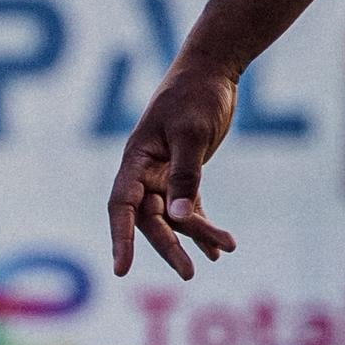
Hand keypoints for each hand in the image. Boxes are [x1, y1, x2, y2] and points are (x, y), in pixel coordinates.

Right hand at [105, 58, 243, 278]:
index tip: (121, 269)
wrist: (212, 70)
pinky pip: (189, 207)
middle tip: (188, 274)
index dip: (120, 238)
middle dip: (169, 246)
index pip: (121, 205)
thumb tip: (180, 218)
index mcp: (137, 159)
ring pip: (174, 216)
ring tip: (225, 250)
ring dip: (196, 235)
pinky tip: (217, 249)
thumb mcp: (192, 135)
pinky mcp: (184, 173)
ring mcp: (164, 173)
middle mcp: (145, 171)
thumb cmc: (196, 95)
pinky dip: (202, 225)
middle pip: (150, 218)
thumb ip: (185, 176)